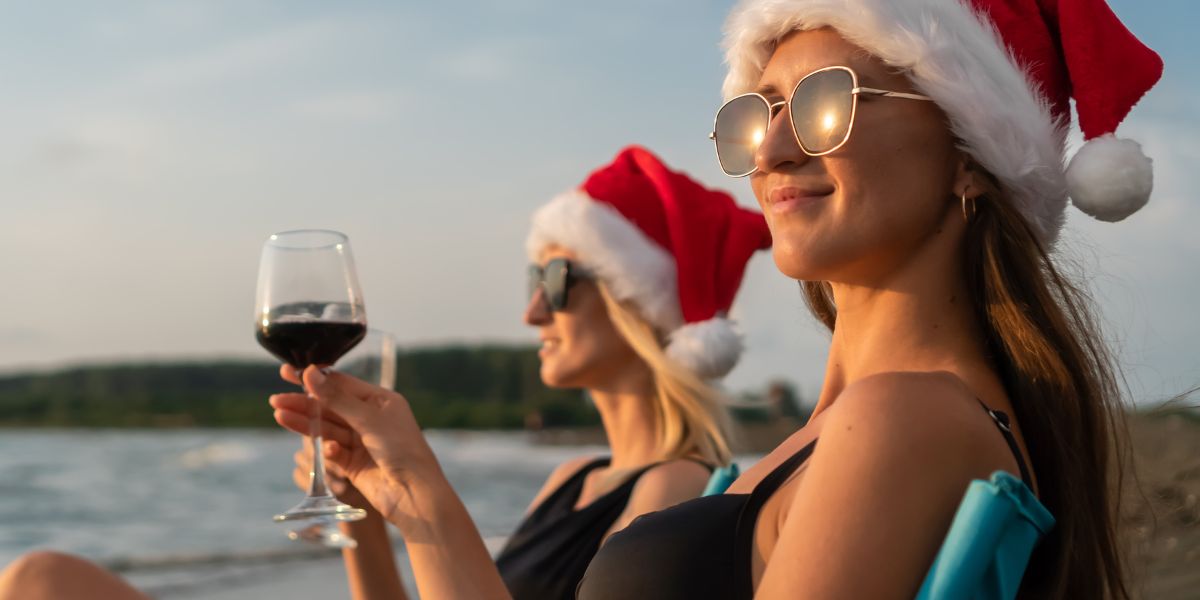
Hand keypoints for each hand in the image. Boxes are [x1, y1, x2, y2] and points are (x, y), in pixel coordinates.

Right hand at [270, 365, 440, 522]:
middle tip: (275, 399)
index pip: (341, 384)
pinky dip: (326, 450)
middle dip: (304, 403)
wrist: (415, 494)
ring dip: (305, 423)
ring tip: (279, 415)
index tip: (289, 373)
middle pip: (330, 407)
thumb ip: (337, 399)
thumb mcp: (370, 420)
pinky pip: (332, 452)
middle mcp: (371, 419)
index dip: (315, 379)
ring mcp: (361, 442)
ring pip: (327, 429)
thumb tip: (310, 373)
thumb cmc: (402, 450)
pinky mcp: (354, 464)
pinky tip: (325, 450)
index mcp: (381, 401)